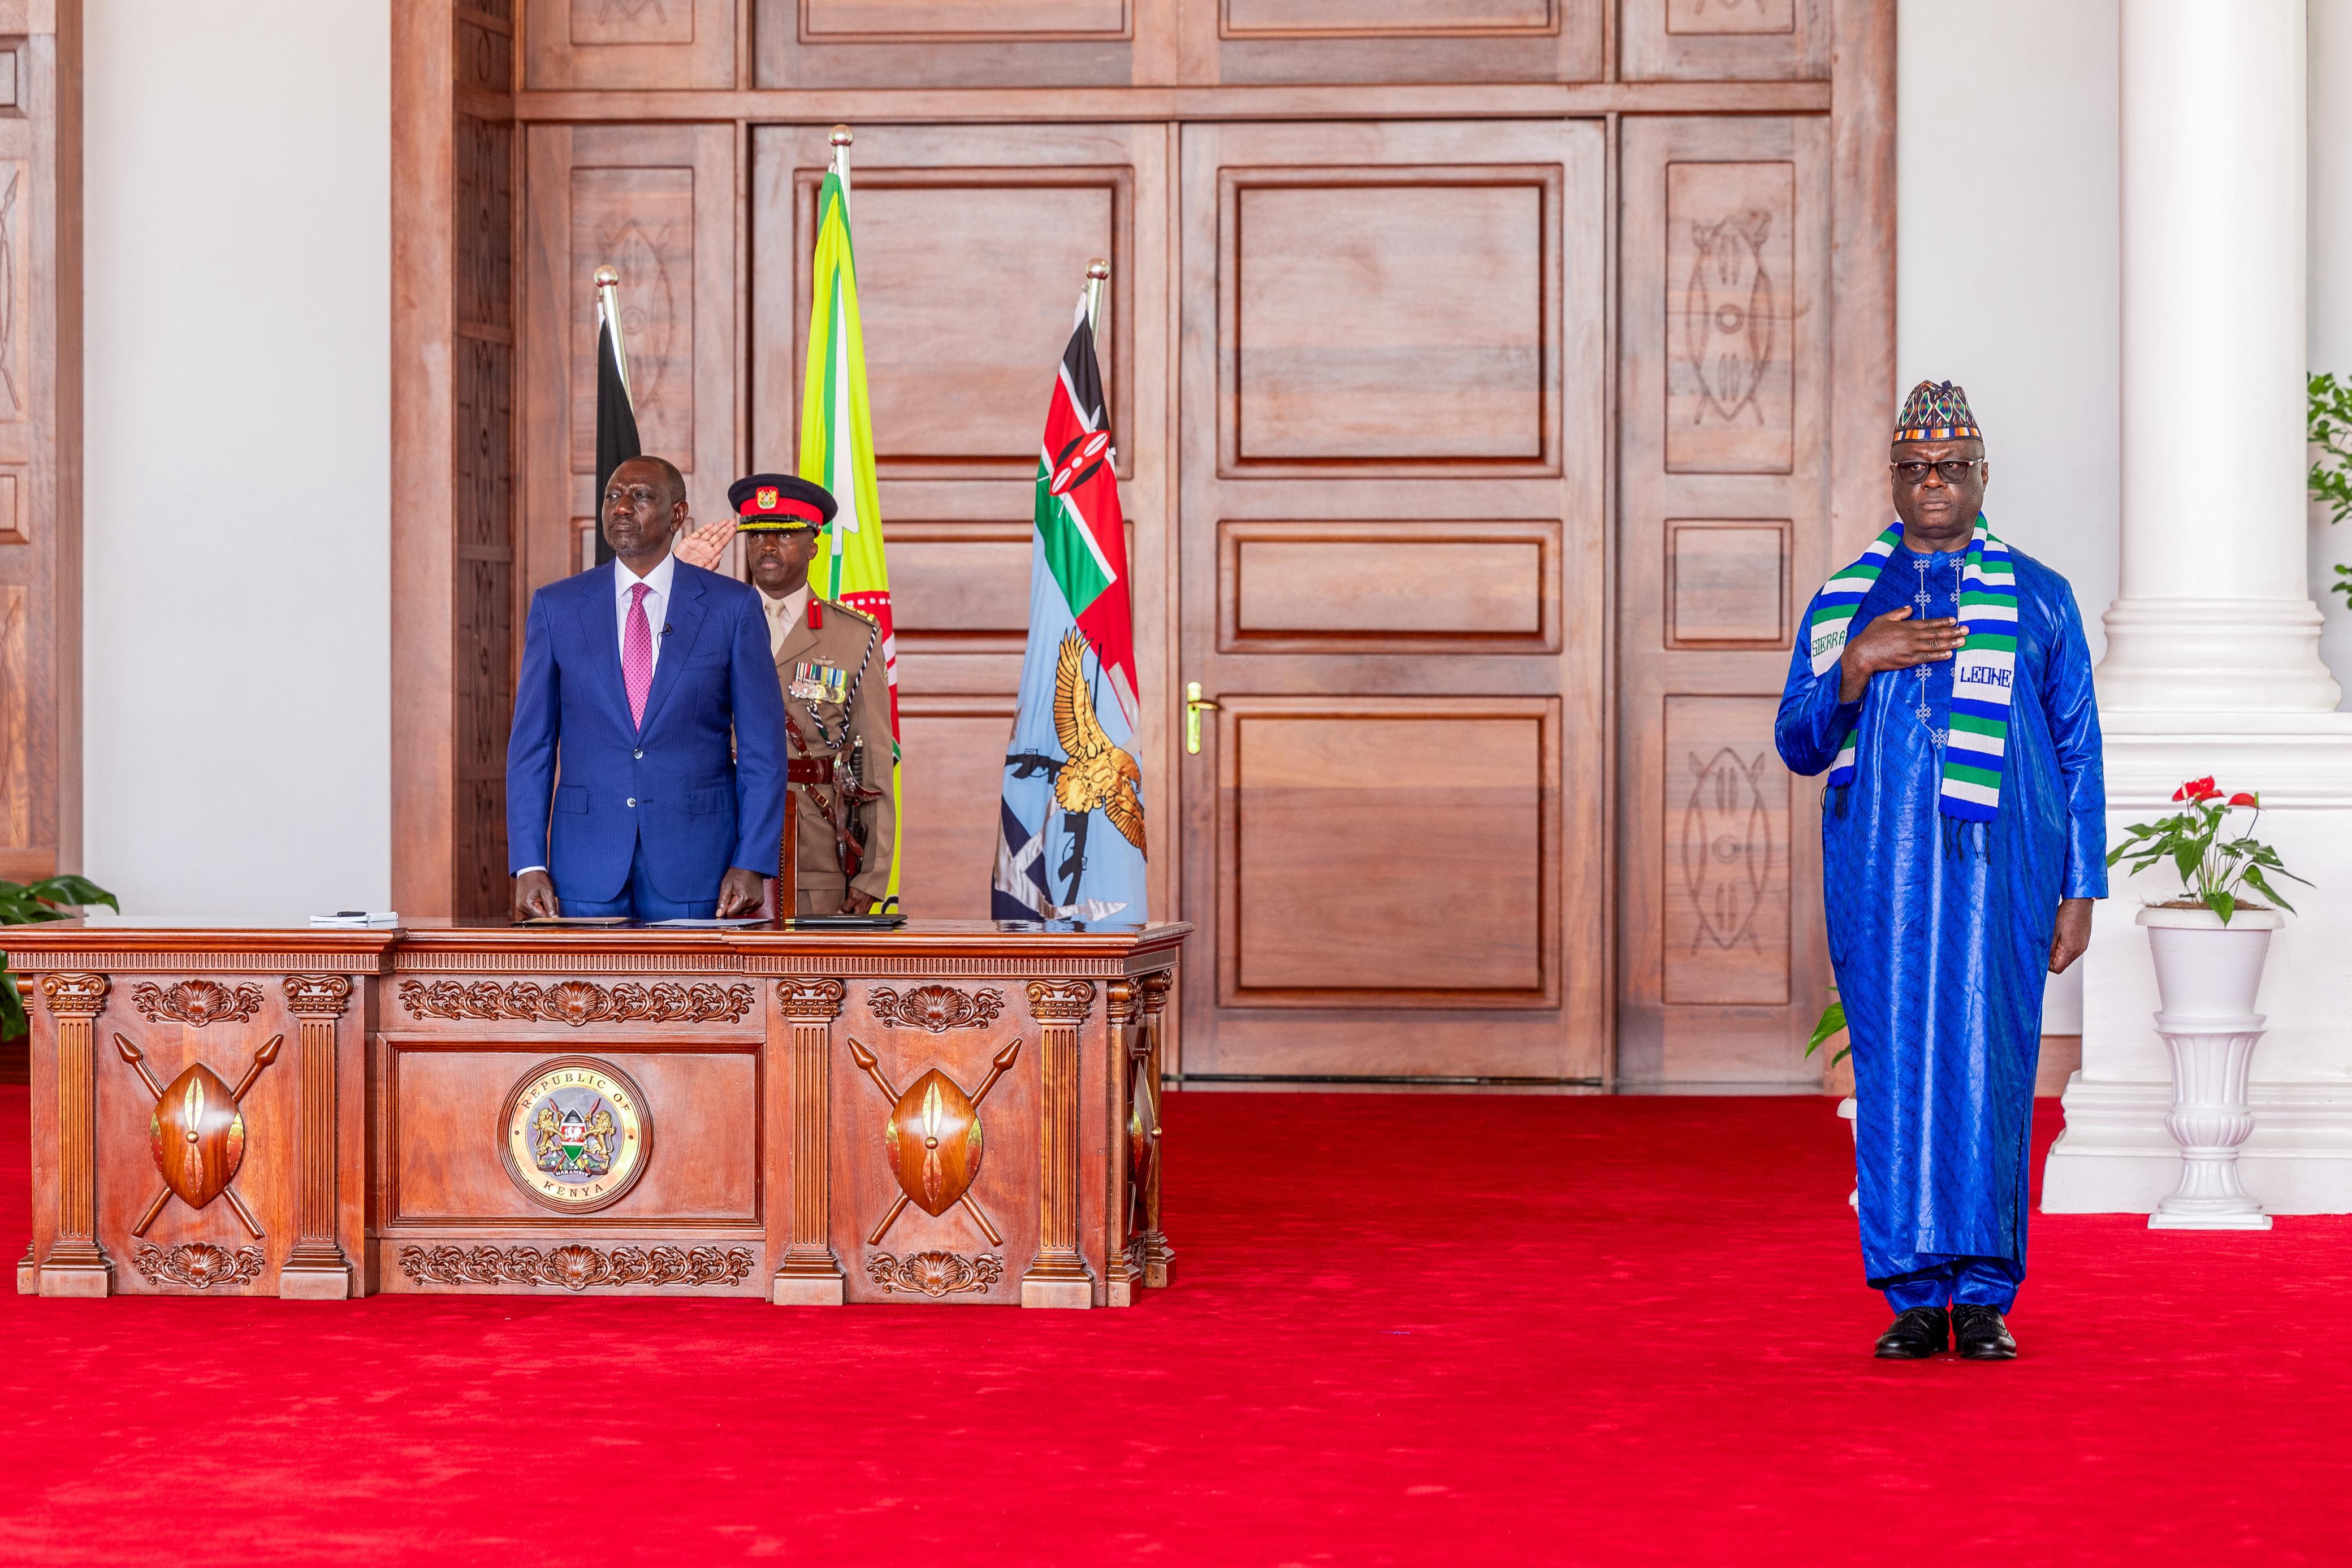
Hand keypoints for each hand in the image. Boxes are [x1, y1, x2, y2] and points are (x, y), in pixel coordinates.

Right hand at [513, 870, 559, 920]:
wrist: (529, 869)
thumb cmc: (538, 878)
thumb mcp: (548, 892)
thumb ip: (551, 907)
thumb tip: (555, 919)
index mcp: (527, 905)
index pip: (541, 919)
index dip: (550, 917)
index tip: (556, 912)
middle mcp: (521, 908)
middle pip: (538, 918)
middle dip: (546, 912)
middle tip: (549, 900)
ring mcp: (520, 907)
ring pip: (536, 915)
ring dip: (542, 909)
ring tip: (543, 898)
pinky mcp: (522, 905)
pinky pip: (532, 911)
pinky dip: (538, 907)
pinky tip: (540, 898)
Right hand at [673, 517, 735, 570]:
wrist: (676, 572)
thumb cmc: (690, 574)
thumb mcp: (704, 571)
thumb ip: (713, 564)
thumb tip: (721, 555)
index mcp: (711, 555)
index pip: (722, 543)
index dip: (728, 536)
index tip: (734, 529)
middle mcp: (705, 548)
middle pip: (718, 536)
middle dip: (725, 528)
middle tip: (733, 522)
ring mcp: (698, 543)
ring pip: (710, 533)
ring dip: (718, 526)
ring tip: (725, 521)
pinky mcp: (689, 541)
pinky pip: (698, 533)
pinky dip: (705, 528)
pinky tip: (711, 524)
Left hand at [716, 866, 766, 917]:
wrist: (751, 866)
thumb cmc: (738, 873)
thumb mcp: (726, 885)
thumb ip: (722, 901)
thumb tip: (719, 914)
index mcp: (743, 899)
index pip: (730, 913)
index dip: (726, 907)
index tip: (727, 898)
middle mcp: (752, 902)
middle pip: (737, 913)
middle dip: (732, 906)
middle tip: (733, 893)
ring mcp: (758, 902)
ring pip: (743, 912)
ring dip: (739, 906)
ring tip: (739, 893)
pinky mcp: (760, 902)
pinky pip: (750, 909)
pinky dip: (745, 905)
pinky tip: (745, 896)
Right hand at [1838, 607, 1967, 701]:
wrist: (1862, 653)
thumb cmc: (1870, 636)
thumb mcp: (1882, 619)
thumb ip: (1898, 613)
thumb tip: (1910, 608)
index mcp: (1906, 626)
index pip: (1929, 623)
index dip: (1943, 622)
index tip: (1954, 620)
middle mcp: (1912, 636)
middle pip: (1936, 633)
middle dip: (1953, 631)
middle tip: (1967, 630)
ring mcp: (1911, 649)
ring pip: (1935, 645)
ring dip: (1951, 643)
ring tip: (1963, 641)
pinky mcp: (1908, 660)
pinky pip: (1928, 658)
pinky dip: (1939, 656)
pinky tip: (1949, 654)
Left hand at [2049, 897, 2092, 973]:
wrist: (2080, 901)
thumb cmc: (2066, 913)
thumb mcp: (2051, 932)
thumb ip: (2047, 948)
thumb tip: (2042, 959)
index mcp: (2071, 950)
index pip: (2057, 969)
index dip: (2047, 964)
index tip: (2040, 955)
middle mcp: (2079, 950)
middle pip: (2062, 964)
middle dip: (2051, 958)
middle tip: (2044, 945)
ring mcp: (2082, 945)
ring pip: (2067, 956)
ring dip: (2057, 951)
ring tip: (2052, 938)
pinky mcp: (2083, 940)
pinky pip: (2072, 949)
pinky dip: (2064, 946)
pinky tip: (2060, 934)